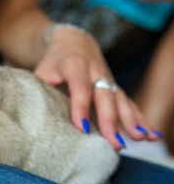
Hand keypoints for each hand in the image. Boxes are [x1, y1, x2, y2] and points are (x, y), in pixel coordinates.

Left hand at [34, 26, 159, 149]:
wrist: (73, 40)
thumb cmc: (54, 60)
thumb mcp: (43, 70)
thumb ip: (40, 88)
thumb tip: (32, 115)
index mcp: (75, 65)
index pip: (79, 87)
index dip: (80, 107)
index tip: (81, 128)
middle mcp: (96, 71)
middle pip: (105, 96)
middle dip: (111, 120)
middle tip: (114, 143)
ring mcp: (108, 79)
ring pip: (122, 99)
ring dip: (132, 120)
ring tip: (140, 138)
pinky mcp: (115, 86)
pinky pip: (130, 103)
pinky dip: (141, 118)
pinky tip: (152, 134)